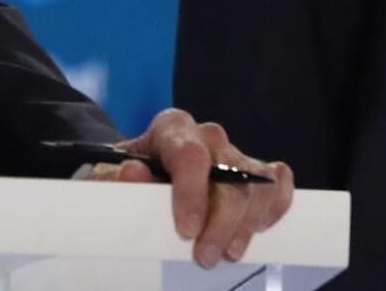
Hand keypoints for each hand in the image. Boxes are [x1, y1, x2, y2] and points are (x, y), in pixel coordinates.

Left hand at [89, 108, 294, 268]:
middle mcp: (208, 136)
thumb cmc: (125, 177)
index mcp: (172, 129)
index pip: (190, 155)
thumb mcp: (109, 178)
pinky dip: (275, 205)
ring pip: (257, 183)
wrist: (140, 174)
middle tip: (204, 256)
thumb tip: (133, 172)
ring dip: (246, 223)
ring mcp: (234, 153)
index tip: (186, 230)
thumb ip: (117, 178)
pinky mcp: (253, 171)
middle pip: (230, 175)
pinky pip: (277, 181)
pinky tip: (257, 228)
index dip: (191, 194)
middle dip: (221, 222)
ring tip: (229, 252)